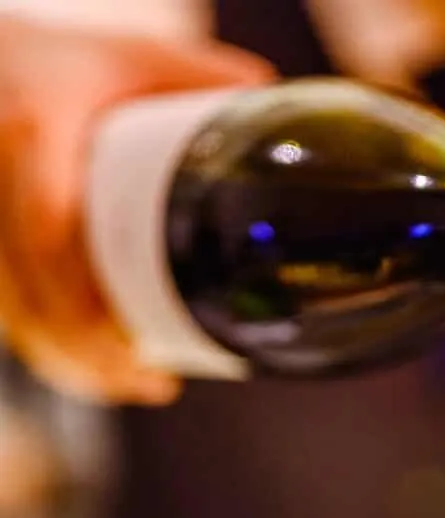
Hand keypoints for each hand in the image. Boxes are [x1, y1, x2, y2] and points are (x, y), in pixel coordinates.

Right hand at [0, 15, 274, 404]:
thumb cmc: (50, 63)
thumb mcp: (122, 57)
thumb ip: (191, 76)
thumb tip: (270, 98)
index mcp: (31, 135)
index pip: (51, 238)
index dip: (85, 310)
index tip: (137, 353)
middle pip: (29, 298)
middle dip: (86, 359)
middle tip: (151, 385)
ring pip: (13, 314)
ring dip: (66, 363)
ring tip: (133, 385)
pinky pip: (4, 311)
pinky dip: (43, 347)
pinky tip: (87, 372)